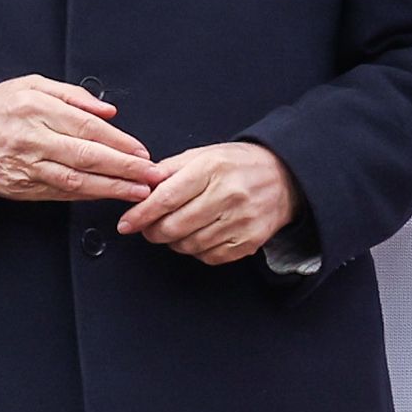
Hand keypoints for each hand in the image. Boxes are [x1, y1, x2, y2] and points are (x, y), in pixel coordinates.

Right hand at [0, 74, 159, 205]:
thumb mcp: (30, 85)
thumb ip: (72, 96)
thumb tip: (108, 111)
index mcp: (36, 108)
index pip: (87, 128)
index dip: (119, 142)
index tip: (142, 151)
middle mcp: (31, 138)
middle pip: (86, 156)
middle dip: (124, 168)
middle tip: (151, 175)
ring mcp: (24, 166)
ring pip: (75, 180)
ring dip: (111, 188)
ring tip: (138, 191)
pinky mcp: (18, 187)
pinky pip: (58, 193)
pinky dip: (86, 196)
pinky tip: (107, 195)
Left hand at [121, 139, 300, 264]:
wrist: (284, 178)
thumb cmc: (237, 165)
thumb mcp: (202, 155)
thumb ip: (169, 170)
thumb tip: (139, 185)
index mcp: (212, 168)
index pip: (166, 198)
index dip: (141, 214)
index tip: (127, 223)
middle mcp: (228, 195)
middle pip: (174, 226)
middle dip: (153, 231)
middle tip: (148, 227)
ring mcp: (241, 221)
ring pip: (189, 245)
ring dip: (174, 241)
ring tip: (176, 229)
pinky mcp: (249, 241)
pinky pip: (209, 256)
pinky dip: (196, 250)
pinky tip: (199, 236)